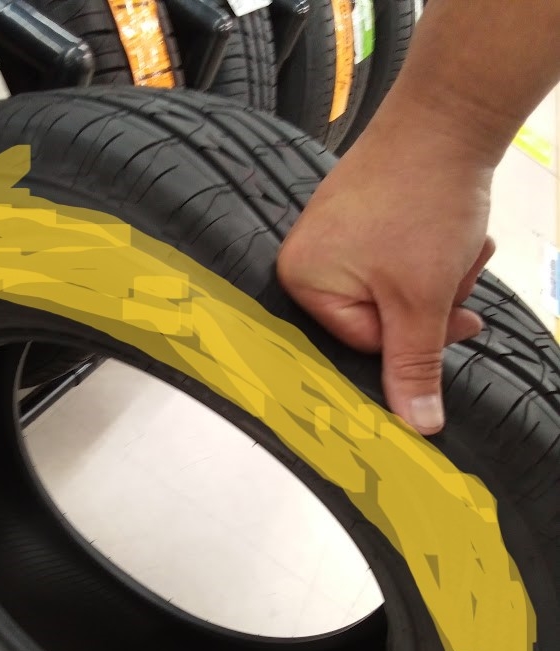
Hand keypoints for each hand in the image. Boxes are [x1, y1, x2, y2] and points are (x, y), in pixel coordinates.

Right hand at [277, 112, 495, 435]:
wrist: (449, 116)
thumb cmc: (422, 196)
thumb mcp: (421, 298)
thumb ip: (415, 367)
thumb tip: (415, 426)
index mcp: (302, 280)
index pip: (364, 343)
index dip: (416, 333)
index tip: (451, 314)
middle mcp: (308, 259)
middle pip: (380, 319)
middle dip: (431, 304)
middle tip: (454, 272)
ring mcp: (333, 235)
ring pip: (395, 292)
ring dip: (438, 279)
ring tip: (456, 244)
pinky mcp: (360, 218)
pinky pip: (396, 261)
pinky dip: (430, 255)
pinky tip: (447, 231)